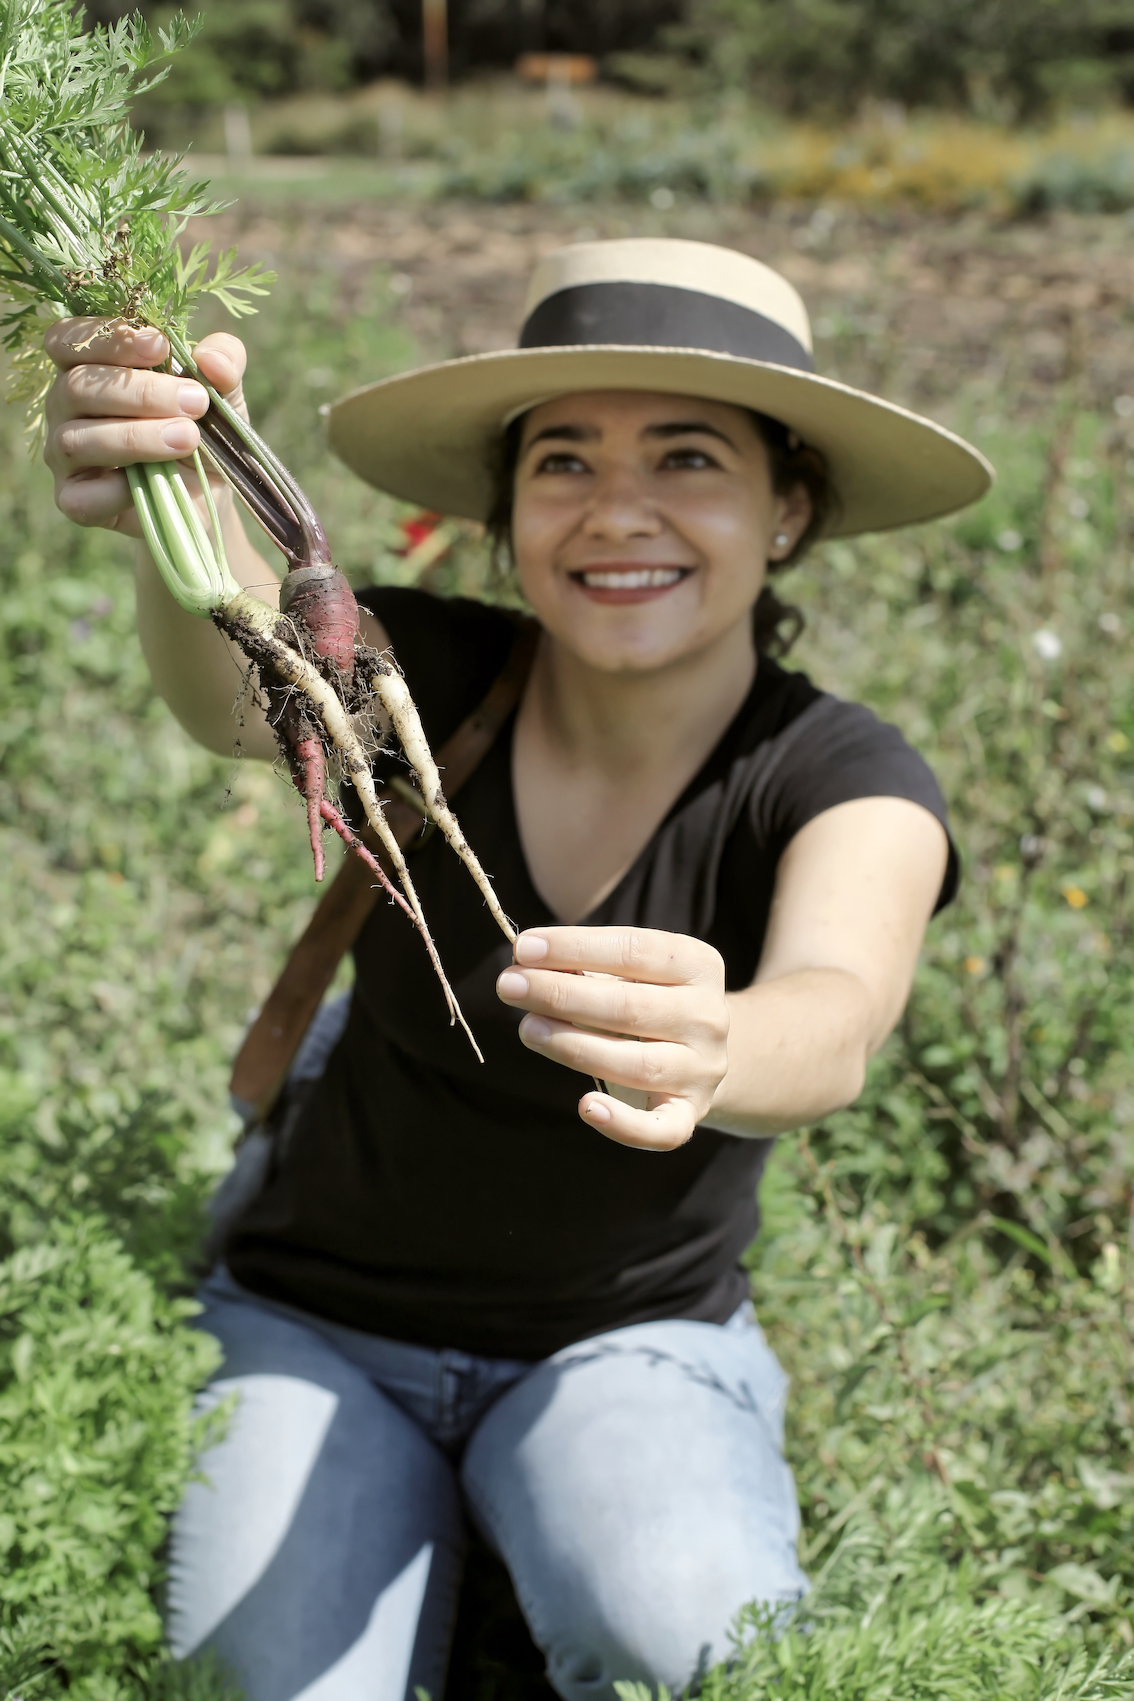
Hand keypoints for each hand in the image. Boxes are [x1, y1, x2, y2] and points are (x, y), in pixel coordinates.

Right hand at [43, 319, 248, 535]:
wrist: (211, 490)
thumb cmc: (203, 425)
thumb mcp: (221, 387)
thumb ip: (223, 359)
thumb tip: (209, 359)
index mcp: (88, 366)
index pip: (66, 340)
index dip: (107, 339)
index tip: (160, 346)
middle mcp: (65, 406)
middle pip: (76, 387)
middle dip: (141, 393)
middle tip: (196, 402)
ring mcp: (64, 455)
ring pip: (77, 440)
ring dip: (136, 437)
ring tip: (188, 438)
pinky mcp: (74, 500)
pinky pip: (80, 496)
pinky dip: (118, 490)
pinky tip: (157, 482)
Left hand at [496, 926, 728, 1151]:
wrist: (697, 1052)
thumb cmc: (645, 999)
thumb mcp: (628, 972)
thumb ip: (585, 966)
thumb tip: (525, 960)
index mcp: (699, 965)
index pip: (635, 950)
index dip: (575, 948)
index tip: (524, 947)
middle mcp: (708, 1017)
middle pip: (630, 1007)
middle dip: (561, 994)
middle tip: (510, 986)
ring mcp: (702, 1069)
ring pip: (636, 1064)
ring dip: (573, 1046)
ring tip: (527, 1028)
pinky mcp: (689, 1113)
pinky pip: (662, 1130)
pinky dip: (623, 1124)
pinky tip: (585, 1107)